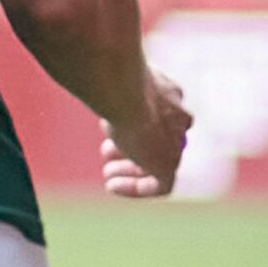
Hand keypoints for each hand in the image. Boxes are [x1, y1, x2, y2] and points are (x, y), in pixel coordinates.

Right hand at [102, 62, 193, 197]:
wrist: (124, 92)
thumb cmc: (113, 82)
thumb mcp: (112, 79)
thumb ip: (111, 84)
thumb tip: (89, 79)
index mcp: (169, 94)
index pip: (160, 113)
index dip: (135, 123)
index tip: (110, 129)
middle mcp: (178, 117)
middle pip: (159, 138)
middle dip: (132, 146)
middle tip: (106, 152)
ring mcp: (176, 143)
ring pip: (159, 162)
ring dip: (132, 169)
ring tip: (108, 172)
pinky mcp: (170, 165)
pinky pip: (160, 185)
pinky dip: (136, 187)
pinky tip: (112, 186)